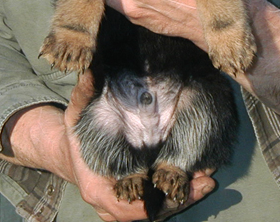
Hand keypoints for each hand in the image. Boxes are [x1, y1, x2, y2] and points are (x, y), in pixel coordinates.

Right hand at [64, 72, 215, 220]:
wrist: (73, 154)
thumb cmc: (76, 135)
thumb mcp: (76, 112)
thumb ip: (83, 94)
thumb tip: (90, 71)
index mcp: (97, 188)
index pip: (124, 207)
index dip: (148, 202)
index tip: (168, 185)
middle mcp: (113, 203)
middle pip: (149, 212)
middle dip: (177, 199)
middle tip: (202, 182)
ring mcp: (127, 204)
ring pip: (159, 209)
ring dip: (184, 197)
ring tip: (206, 180)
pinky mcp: (138, 198)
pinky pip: (161, 202)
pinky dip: (180, 192)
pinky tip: (200, 180)